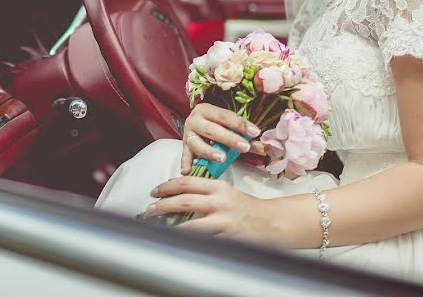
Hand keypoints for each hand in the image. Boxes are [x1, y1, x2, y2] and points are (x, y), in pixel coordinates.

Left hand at [146, 176, 278, 241]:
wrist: (272, 221)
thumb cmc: (247, 207)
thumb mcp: (226, 192)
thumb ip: (206, 193)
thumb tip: (179, 195)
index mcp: (218, 187)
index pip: (187, 182)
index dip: (168, 186)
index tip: (155, 191)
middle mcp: (219, 201)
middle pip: (185, 201)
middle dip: (163, 204)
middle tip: (150, 208)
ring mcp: (223, 221)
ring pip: (191, 224)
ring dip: (171, 225)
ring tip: (159, 225)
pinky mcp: (227, 237)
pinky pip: (203, 239)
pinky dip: (188, 239)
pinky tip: (178, 240)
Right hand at [181, 103, 260, 173]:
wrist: (197, 124)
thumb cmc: (216, 125)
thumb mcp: (228, 126)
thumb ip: (244, 135)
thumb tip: (264, 146)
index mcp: (206, 110)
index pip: (225, 116)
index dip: (240, 124)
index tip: (255, 132)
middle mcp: (194, 120)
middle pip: (211, 129)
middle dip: (229, 139)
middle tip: (244, 147)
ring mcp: (188, 135)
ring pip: (196, 143)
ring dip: (209, 151)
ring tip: (222, 159)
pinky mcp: (184, 148)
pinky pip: (185, 157)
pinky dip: (186, 164)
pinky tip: (189, 171)